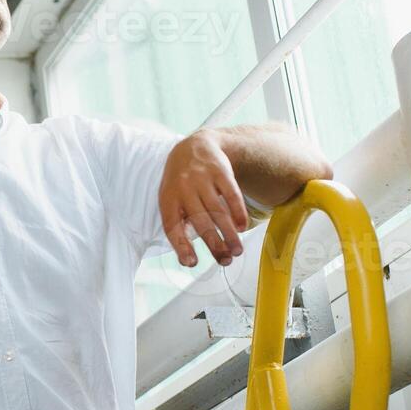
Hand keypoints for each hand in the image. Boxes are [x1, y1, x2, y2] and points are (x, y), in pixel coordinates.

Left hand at [159, 130, 248, 268]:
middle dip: (214, 244)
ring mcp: (202, 178)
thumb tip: (188, 258)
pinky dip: (238, 211)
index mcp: (168, 199)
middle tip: (225, 261)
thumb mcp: (172, 199)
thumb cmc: (181, 183)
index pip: (172, 226)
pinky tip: (242, 227)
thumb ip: (179, 224)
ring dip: (229, 233)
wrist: (194, 146)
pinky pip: (232, 194)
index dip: (181, 246)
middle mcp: (183, 188)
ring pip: (218, 211)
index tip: (192, 263)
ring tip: (236, 251)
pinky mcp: (220, 171)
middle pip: (200, 221)